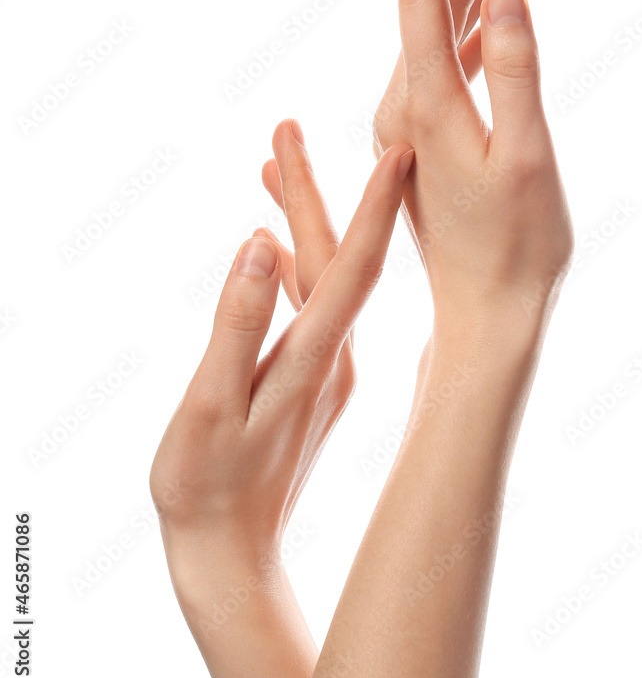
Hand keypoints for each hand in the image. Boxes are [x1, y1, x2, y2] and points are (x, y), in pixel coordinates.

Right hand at [149, 121, 413, 581]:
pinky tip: (273, 238)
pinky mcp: (315, 377)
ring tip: (273, 162)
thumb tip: (258, 245)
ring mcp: (329, 366)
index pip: (353, 268)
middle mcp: (336, 355)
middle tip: (290, 127)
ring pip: (322, 274)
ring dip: (300, 218)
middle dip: (316, 189)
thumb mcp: (211, 405)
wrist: (230, 551)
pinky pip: (309, 301)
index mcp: (318, 357)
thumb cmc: (207, 484)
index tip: (397, 149)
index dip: (376, 208)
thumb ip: (237, 325)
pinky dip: (289, 261)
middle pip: (335, 257)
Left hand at [373, 0, 573, 327]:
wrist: (487, 311)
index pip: (417, 2)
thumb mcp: (525, 157)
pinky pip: (440, 76)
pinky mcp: (423, 149)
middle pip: (426, 15)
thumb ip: (516, 75)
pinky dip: (467, 42)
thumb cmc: (516, 247)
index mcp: (423, 111)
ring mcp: (408, 133)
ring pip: (434, 43)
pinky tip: (490, 24)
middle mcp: (402, 115)